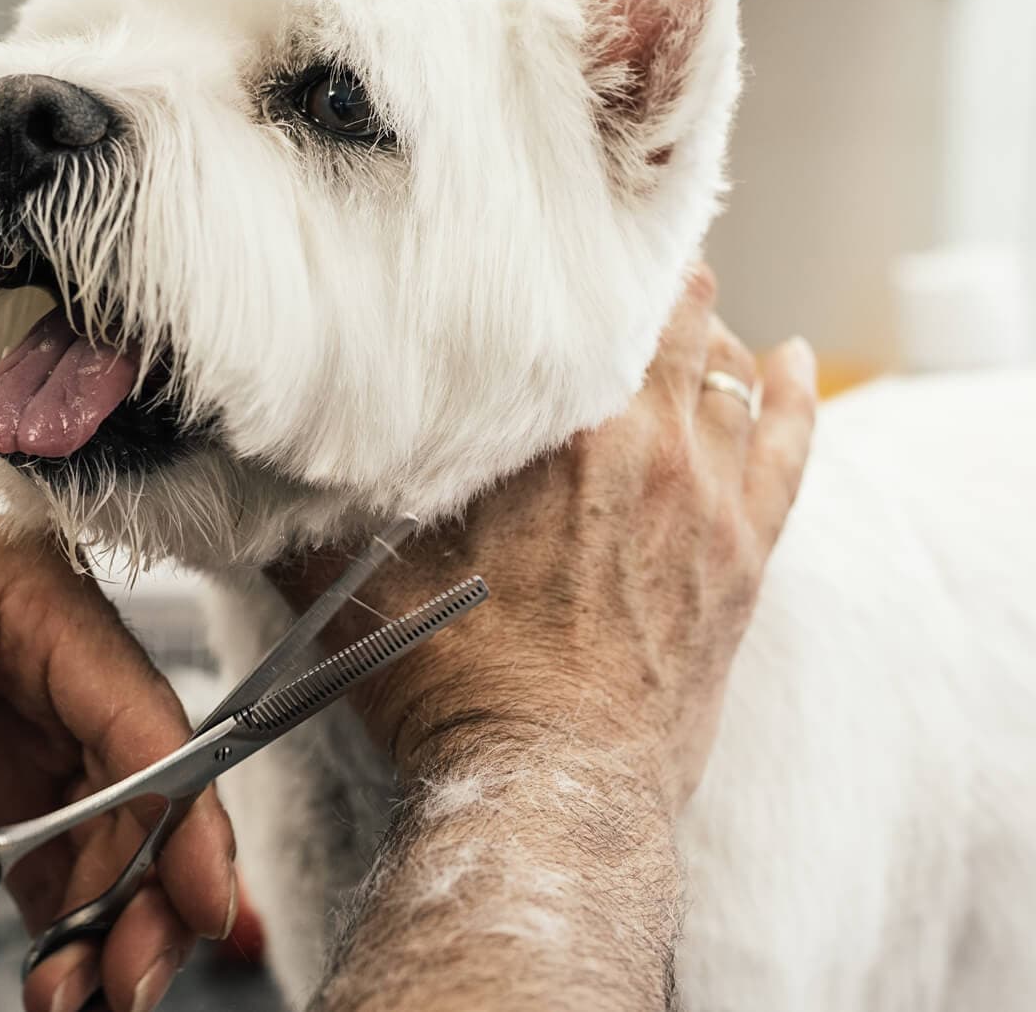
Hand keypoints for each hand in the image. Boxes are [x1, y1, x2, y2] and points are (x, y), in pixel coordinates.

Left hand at [0, 521, 234, 1011]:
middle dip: (144, 890)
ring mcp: (33, 729)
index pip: (138, 714)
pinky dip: (64, 927)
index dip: (179, 811)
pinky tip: (52, 979)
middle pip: (143, 788)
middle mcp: (55, 662)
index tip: (193, 901)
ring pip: (114, 838)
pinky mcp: (2, 787)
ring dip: (106, 922)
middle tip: (123, 982)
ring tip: (70, 997)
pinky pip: (58, 865)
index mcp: (36, 600)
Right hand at [271, 267, 815, 808]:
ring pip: (727, 370)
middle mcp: (640, 443)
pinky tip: (794, 359)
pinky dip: (793, 393)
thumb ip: (300, 515)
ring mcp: (704, 495)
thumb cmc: (451, 689)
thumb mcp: (351, 585)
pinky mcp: (745, 552)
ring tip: (690, 304)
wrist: (549, 788)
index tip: (558, 247)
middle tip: (621, 262)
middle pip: (665, 319)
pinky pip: (790, 444)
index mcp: (550, 431)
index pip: (583, 306)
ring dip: (708, 332)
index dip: (576, 266)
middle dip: (645, 286)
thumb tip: (241, 467)